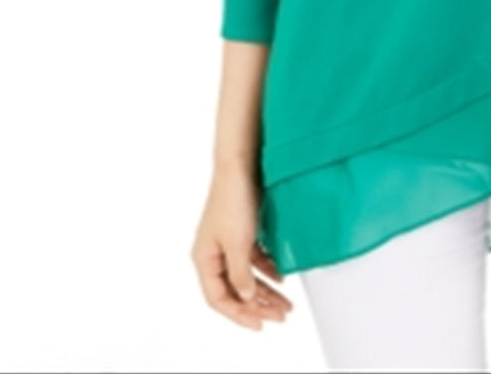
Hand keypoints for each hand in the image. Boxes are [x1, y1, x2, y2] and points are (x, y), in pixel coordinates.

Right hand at [191, 166, 293, 330]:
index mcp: (204, 258)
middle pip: (235, 290)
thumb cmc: (233, 199)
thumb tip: (247, 298)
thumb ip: (241, 274)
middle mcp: (214, 253)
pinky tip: (281, 276)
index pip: (219, 298)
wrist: (242, 165)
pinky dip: (267, 269)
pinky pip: (254, 259)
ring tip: (286, 302)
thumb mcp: (239, 243)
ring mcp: (228, 242)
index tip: (260, 324)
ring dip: (266, 290)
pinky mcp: (242, 230)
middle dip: (258, 306)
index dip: (239, 315)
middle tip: (281, 315)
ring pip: (246, 276)